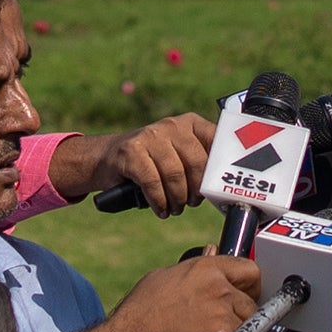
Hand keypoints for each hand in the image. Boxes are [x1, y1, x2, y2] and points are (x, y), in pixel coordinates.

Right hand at [66, 251, 267, 331]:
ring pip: (249, 325)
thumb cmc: (141, 310)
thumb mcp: (165, 276)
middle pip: (252, 299)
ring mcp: (222, 316)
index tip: (246, 291)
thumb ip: (196, 267)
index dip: (249, 283)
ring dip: (240, 330)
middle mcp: (219, 289)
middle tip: (230, 318)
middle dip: (245, 309)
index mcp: (207, 269)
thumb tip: (212, 253)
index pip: (250, 270)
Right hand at [94, 111, 224, 211]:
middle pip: (197, 162)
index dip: (221, 167)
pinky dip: (159, 201)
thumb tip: (223, 187)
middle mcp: (172, 125)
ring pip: (175, 174)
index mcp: (190, 123)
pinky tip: (160, 208)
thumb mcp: (179, 156)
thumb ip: (201, 164)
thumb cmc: (153, 163)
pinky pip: (153, 182)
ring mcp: (150, 136)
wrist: (107, 159)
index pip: (216, 142)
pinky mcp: (131, 151)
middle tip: (192, 203)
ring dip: (177, 199)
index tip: (221, 187)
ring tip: (175, 208)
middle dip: (197, 190)